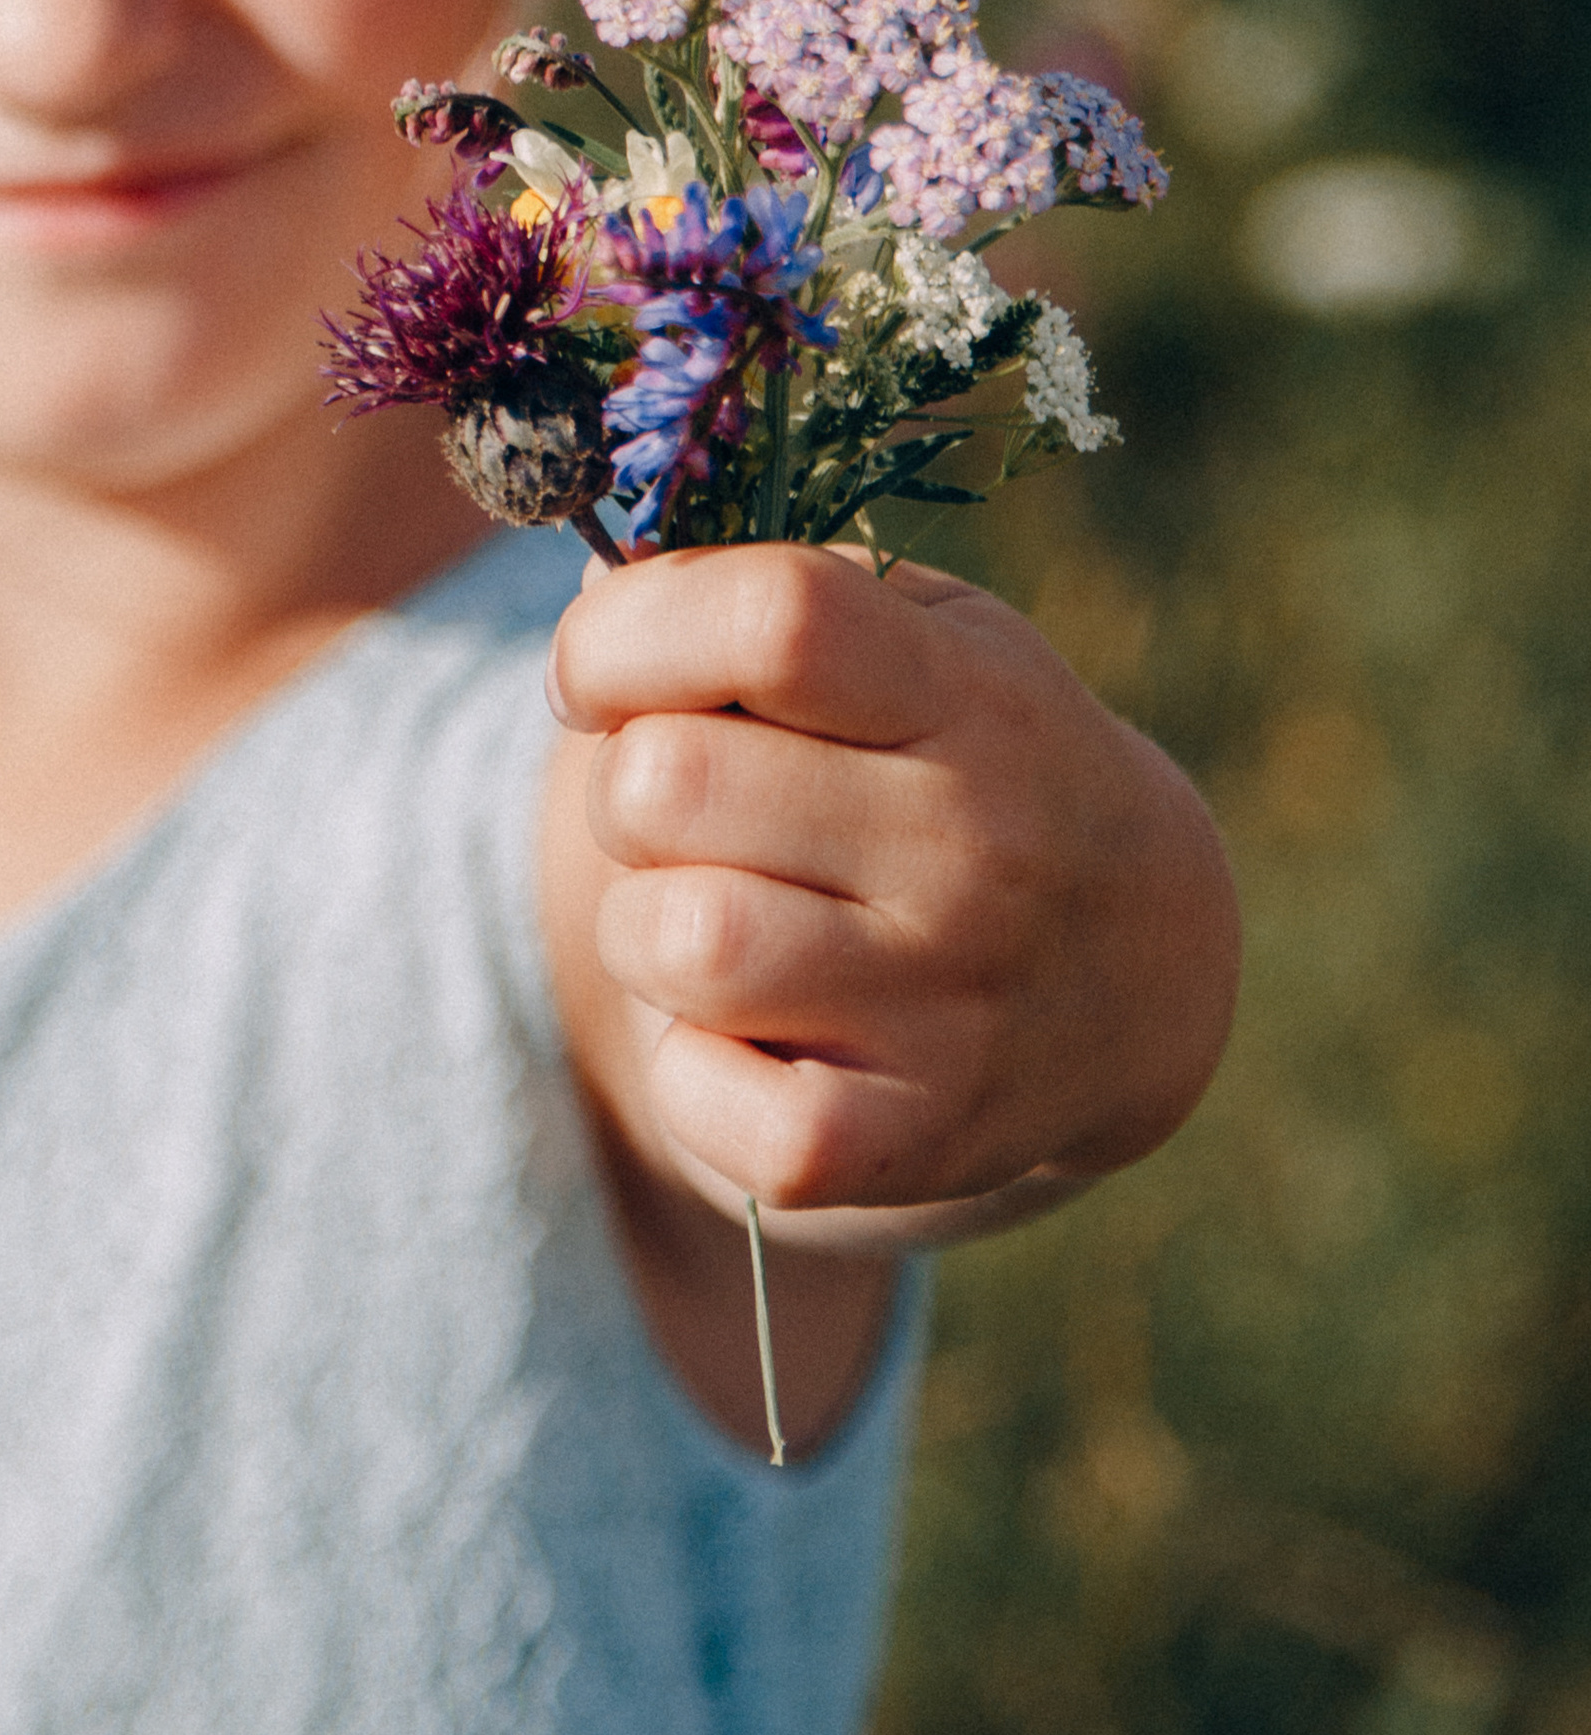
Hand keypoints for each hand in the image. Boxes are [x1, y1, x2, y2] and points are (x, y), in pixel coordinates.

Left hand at [543, 539, 1238, 1255]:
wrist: (1140, 974)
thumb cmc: (968, 769)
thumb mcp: (922, 642)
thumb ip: (765, 598)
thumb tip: (594, 593)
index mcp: (963, 697)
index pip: (772, 621)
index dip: (627, 633)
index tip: (598, 671)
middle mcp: (973, 847)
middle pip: (666, 783)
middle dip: (628, 791)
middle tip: (692, 818)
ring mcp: (946, 1003)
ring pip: (668, 940)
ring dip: (646, 928)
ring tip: (725, 920)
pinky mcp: (906, 1141)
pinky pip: (698, 1097)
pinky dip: (686, 1070)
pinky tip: (755, 1036)